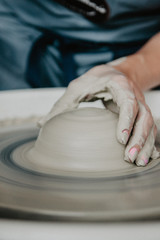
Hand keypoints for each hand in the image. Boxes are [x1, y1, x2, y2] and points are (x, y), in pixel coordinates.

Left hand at [39, 64, 158, 165]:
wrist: (116, 72)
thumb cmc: (97, 79)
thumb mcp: (77, 87)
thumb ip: (62, 105)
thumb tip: (42, 124)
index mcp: (120, 86)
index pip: (128, 103)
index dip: (126, 120)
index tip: (120, 138)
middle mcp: (135, 96)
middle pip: (144, 118)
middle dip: (139, 139)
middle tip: (130, 158)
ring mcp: (141, 106)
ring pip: (150, 126)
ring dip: (146, 145)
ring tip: (139, 163)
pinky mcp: (141, 115)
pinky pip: (150, 129)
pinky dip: (151, 144)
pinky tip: (148, 158)